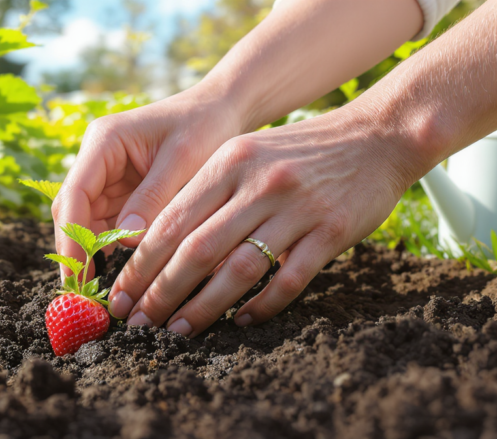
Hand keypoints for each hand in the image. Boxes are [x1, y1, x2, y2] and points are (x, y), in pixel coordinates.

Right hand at [51, 84, 246, 278]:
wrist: (221, 110)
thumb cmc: (204, 126)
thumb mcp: (182, 161)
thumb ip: (153, 199)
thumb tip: (124, 241)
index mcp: (104, 141)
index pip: (75, 194)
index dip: (71, 236)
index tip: (78, 273)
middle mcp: (97, 158)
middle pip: (72, 211)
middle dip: (75, 249)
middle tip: (81, 293)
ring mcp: (106, 175)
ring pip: (85, 221)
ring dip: (89, 253)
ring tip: (96, 291)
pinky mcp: (121, 191)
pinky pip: (106, 224)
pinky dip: (108, 247)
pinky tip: (116, 274)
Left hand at [108, 105, 425, 335]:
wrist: (376, 135)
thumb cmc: (298, 153)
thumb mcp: (245, 154)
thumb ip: (206, 192)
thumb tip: (157, 245)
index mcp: (228, 162)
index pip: (171, 220)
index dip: (140, 263)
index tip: (120, 293)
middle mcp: (257, 183)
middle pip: (197, 249)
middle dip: (160, 292)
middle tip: (138, 322)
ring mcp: (296, 207)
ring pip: (238, 269)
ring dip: (203, 307)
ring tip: (178, 332)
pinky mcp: (331, 230)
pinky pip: (289, 278)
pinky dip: (263, 304)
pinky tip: (243, 321)